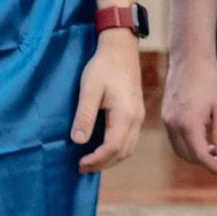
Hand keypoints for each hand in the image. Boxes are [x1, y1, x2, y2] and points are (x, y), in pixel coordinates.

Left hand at [72, 32, 145, 173]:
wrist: (121, 48)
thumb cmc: (103, 66)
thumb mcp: (89, 89)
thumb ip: (85, 115)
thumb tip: (78, 141)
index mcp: (125, 114)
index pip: (112, 147)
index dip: (96, 160)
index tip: (79, 163)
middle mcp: (136, 118)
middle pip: (122, 152)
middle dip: (103, 164)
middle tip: (82, 167)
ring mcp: (138, 116)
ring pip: (128, 147)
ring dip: (110, 158)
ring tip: (91, 161)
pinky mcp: (136, 112)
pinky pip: (129, 139)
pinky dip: (117, 149)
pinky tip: (102, 147)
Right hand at [161, 47, 216, 173]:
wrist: (190, 59)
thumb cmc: (210, 80)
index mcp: (189, 124)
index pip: (201, 157)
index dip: (215, 167)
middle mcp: (173, 125)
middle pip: (189, 157)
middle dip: (206, 163)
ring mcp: (167, 121)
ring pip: (180, 151)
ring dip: (196, 156)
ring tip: (215, 152)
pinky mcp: (165, 116)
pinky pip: (175, 140)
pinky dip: (188, 146)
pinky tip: (203, 140)